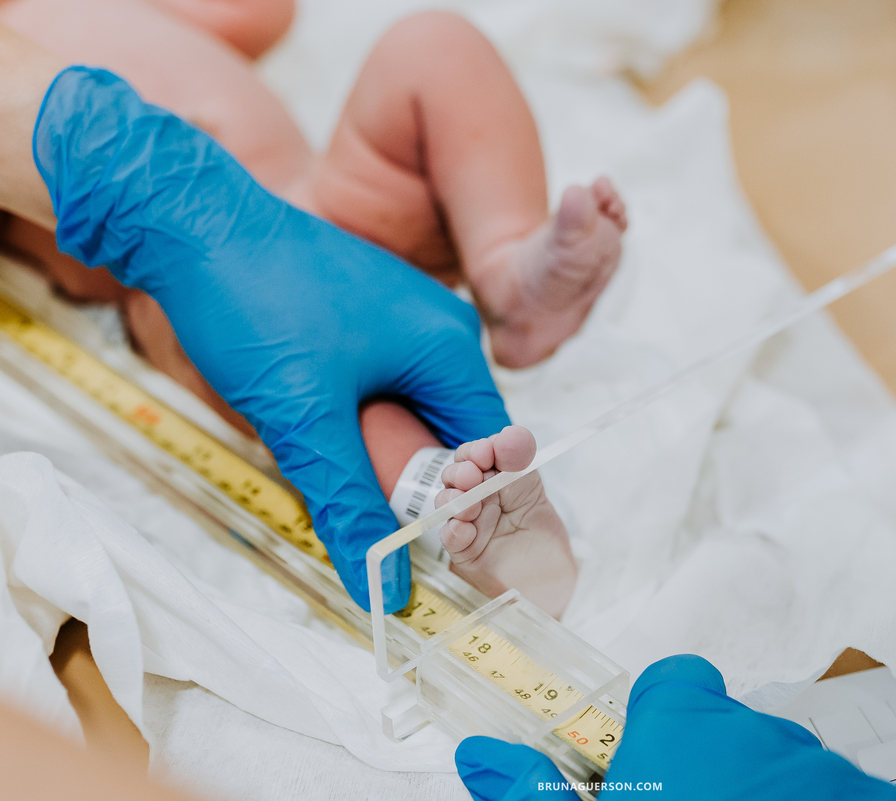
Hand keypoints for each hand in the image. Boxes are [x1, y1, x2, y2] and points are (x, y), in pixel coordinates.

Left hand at [33, 67, 510, 611]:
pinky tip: (319, 432)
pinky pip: (384, 385)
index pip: (491, 447)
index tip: (427, 547)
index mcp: (449, 345)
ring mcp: (402, 316)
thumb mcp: (303, 418)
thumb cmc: (253, 301)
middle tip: (372, 515)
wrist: (186, 221)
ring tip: (335, 469)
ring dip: (383, 451)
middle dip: (417, 480)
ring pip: (413, 410)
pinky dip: (361, 420)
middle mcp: (439, 327)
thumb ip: (350, 504)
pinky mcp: (365, 314)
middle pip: (452, 431)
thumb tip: (383, 585)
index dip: (465, 505)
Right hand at [455, 655, 895, 799]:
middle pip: (728, 732)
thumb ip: (535, 793)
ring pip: (784, 769)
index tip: (652, 767)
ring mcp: (825, 767)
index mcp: (685, 726)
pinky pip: (841, 794)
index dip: (661, 719)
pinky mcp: (875, 799)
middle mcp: (759, 730)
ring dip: (766, 800)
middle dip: (710, 774)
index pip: (675, 683)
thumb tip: (480, 754)